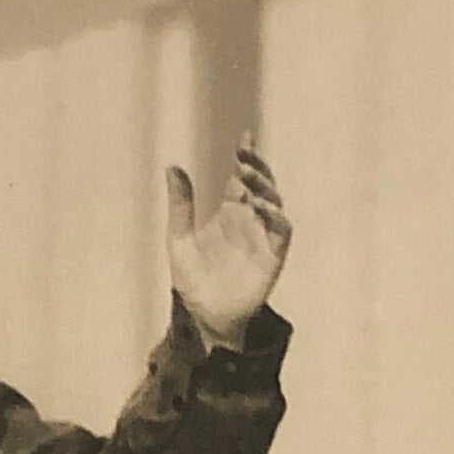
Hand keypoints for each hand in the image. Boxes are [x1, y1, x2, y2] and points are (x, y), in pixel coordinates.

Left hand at [165, 133, 290, 353]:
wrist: (205, 317)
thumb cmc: (193, 282)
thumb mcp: (179, 239)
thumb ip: (180, 205)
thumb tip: (172, 166)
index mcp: (230, 214)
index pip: (241, 178)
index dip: (246, 156)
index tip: (244, 137)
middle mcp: (250, 221)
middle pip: (261, 184)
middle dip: (256, 165)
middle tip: (243, 151)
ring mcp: (263, 237)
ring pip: (274, 201)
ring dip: (263, 185)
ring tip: (246, 173)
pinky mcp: (273, 255)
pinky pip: (281, 228)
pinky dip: (273, 214)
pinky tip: (257, 204)